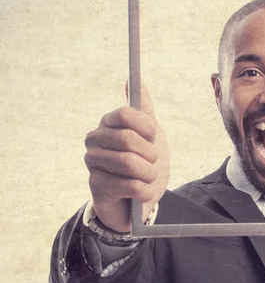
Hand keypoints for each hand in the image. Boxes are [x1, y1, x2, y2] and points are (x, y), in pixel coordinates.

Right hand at [84, 84, 169, 232]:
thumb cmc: (144, 166)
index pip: (125, 113)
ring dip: (149, 174)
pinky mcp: (96, 186)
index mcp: (108, 124)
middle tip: (152, 163)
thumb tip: (137, 81)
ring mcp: (92, 163)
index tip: (153, 138)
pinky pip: (130, 186)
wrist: (140, 202)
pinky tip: (141, 193)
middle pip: (128, 139)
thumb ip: (144, 112)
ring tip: (148, 179)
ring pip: (129, 163)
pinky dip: (144, 191)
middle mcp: (95, 140)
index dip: (146, 127)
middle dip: (150, 155)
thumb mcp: (151, 138)